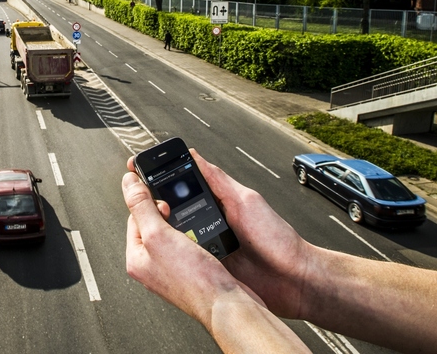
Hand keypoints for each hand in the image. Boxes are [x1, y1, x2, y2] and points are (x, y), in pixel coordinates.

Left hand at [123, 170, 246, 324]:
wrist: (226, 304)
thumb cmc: (194, 280)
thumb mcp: (159, 234)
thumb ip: (141, 206)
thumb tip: (127, 183)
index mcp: (136, 258)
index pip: (134, 217)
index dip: (150, 204)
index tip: (165, 203)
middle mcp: (150, 265)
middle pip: (154, 224)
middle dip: (169, 216)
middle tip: (180, 221)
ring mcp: (170, 270)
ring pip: (173, 234)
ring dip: (184, 227)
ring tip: (193, 234)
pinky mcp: (190, 272)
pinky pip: (189, 246)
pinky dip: (196, 239)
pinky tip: (203, 242)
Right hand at [126, 149, 314, 319]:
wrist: (294, 280)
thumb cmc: (278, 239)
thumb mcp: (246, 201)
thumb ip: (219, 180)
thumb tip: (194, 156)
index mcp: (218, 203)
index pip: (185, 186)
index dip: (163, 180)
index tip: (141, 171)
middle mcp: (211, 223)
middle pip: (175, 213)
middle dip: (158, 210)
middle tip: (144, 206)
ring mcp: (208, 247)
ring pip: (176, 238)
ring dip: (167, 236)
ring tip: (156, 231)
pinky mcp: (210, 268)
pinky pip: (187, 260)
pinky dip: (179, 257)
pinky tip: (173, 255)